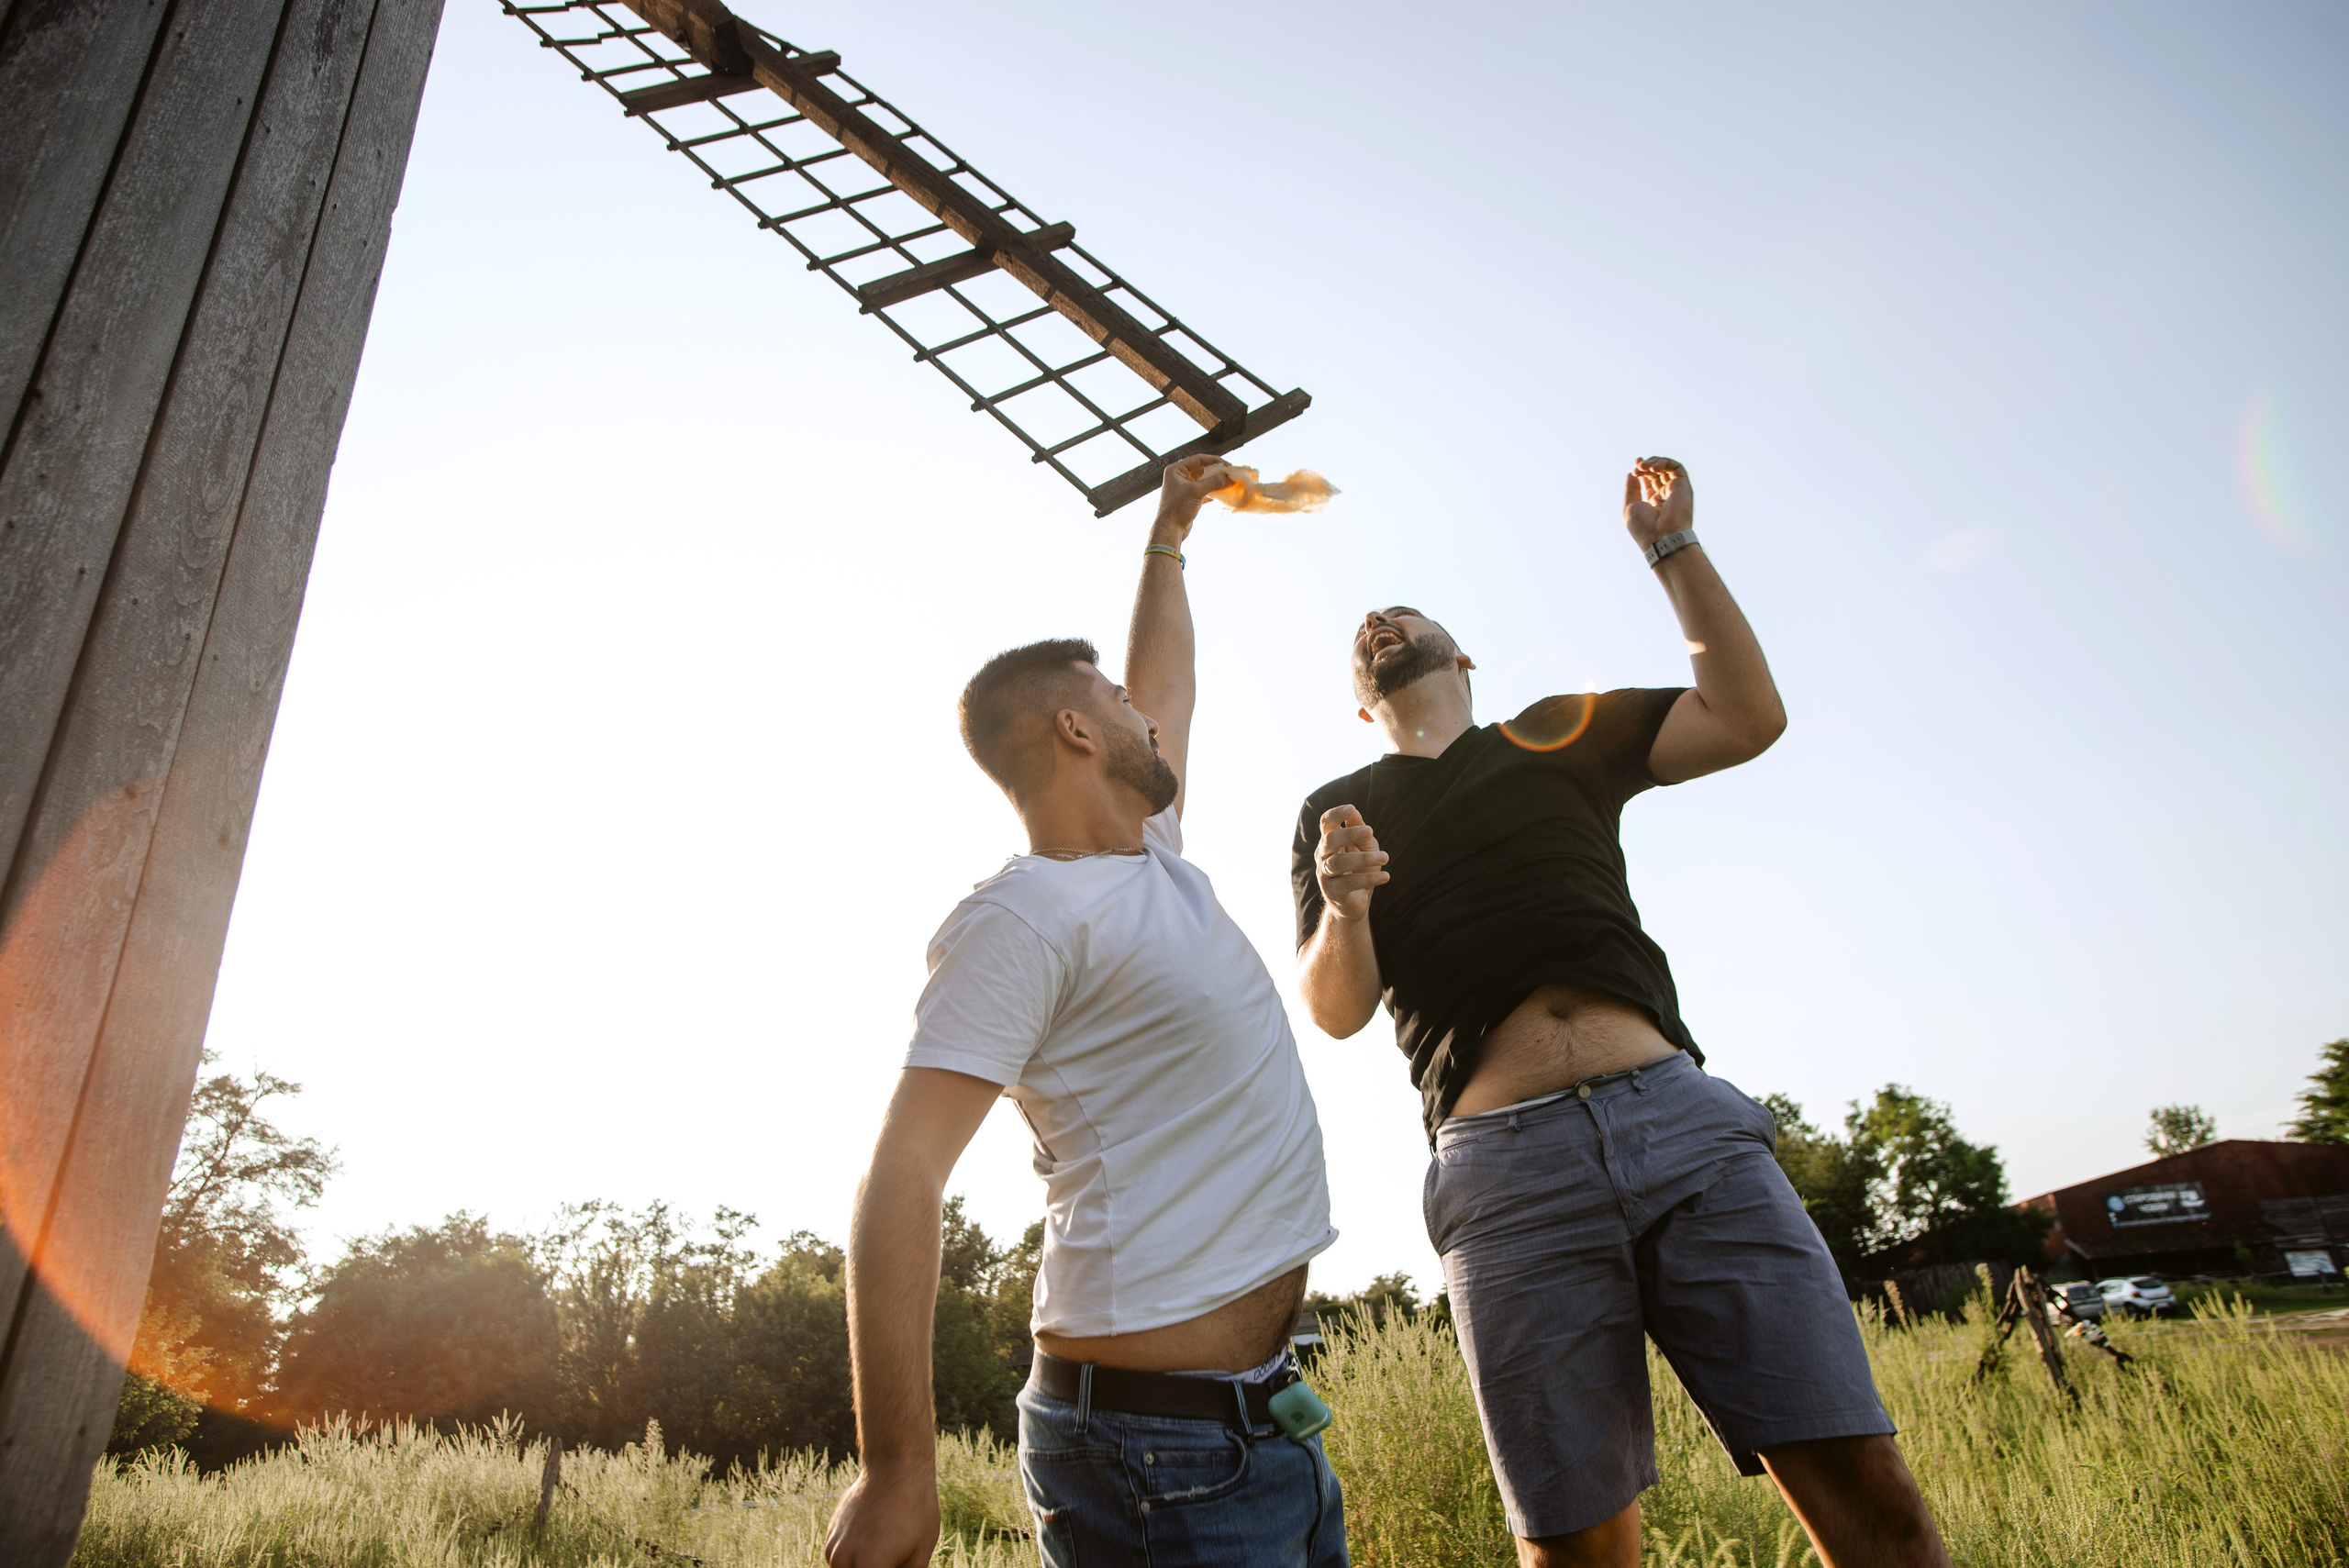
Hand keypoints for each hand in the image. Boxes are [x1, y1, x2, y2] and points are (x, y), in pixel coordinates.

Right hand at [823, 1469, 938, 1567]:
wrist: (895, 1467)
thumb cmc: (915, 1510)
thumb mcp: (920, 1553)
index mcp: (870, 1567)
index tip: (893, 1566)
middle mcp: (844, 1560)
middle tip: (891, 1560)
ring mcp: (833, 1547)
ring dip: (862, 1567)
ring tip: (886, 1548)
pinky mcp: (830, 1536)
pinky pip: (840, 1560)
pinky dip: (854, 1558)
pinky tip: (875, 1538)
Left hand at [1153, 453, 1233, 543]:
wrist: (1170, 529)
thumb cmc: (1177, 507)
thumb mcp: (1196, 491)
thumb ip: (1214, 482)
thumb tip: (1230, 478)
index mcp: (1176, 470)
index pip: (1198, 459)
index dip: (1214, 460)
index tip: (1228, 465)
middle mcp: (1179, 476)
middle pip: (1202, 469)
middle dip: (1217, 471)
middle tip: (1230, 473)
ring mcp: (1185, 488)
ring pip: (1204, 480)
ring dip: (1216, 481)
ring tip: (1229, 482)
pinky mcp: (1190, 498)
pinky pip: (1204, 490)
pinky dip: (1214, 491)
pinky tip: (1223, 492)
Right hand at [1316, 805, 1388, 921]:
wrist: (1357, 901)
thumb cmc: (1361, 868)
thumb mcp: (1365, 846)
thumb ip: (1360, 829)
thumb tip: (1354, 811)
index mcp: (1329, 841)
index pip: (1326, 823)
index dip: (1336, 814)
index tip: (1351, 808)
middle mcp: (1322, 855)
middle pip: (1329, 840)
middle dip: (1349, 834)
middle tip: (1370, 831)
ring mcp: (1324, 874)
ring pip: (1338, 863)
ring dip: (1363, 858)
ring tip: (1386, 857)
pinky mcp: (1332, 892)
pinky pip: (1349, 883)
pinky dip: (1369, 878)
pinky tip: (1385, 876)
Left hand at [1622, 456, 1693, 548]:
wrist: (1662, 538)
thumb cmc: (1644, 527)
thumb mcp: (1630, 507)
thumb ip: (1631, 489)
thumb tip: (1631, 474)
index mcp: (1653, 502)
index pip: (1649, 481)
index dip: (1642, 470)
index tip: (1635, 466)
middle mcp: (1665, 496)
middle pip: (1657, 473)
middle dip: (1646, 465)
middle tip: (1638, 467)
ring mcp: (1675, 491)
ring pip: (1667, 468)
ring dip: (1654, 463)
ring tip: (1644, 467)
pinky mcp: (1683, 487)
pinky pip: (1676, 468)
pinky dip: (1664, 463)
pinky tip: (1653, 468)